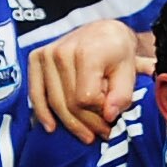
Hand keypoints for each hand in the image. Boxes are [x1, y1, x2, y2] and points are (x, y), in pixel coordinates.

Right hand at [28, 20, 147, 141]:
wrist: (103, 31)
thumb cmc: (118, 52)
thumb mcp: (130, 70)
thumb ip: (122, 94)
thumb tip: (109, 115)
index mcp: (87, 53)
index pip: (86, 98)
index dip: (99, 114)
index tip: (112, 118)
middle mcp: (62, 52)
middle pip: (69, 103)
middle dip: (87, 124)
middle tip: (102, 134)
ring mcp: (46, 54)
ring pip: (54, 102)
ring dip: (70, 123)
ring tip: (86, 134)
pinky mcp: (36, 57)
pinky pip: (35, 92)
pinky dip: (42, 112)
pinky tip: (51, 127)